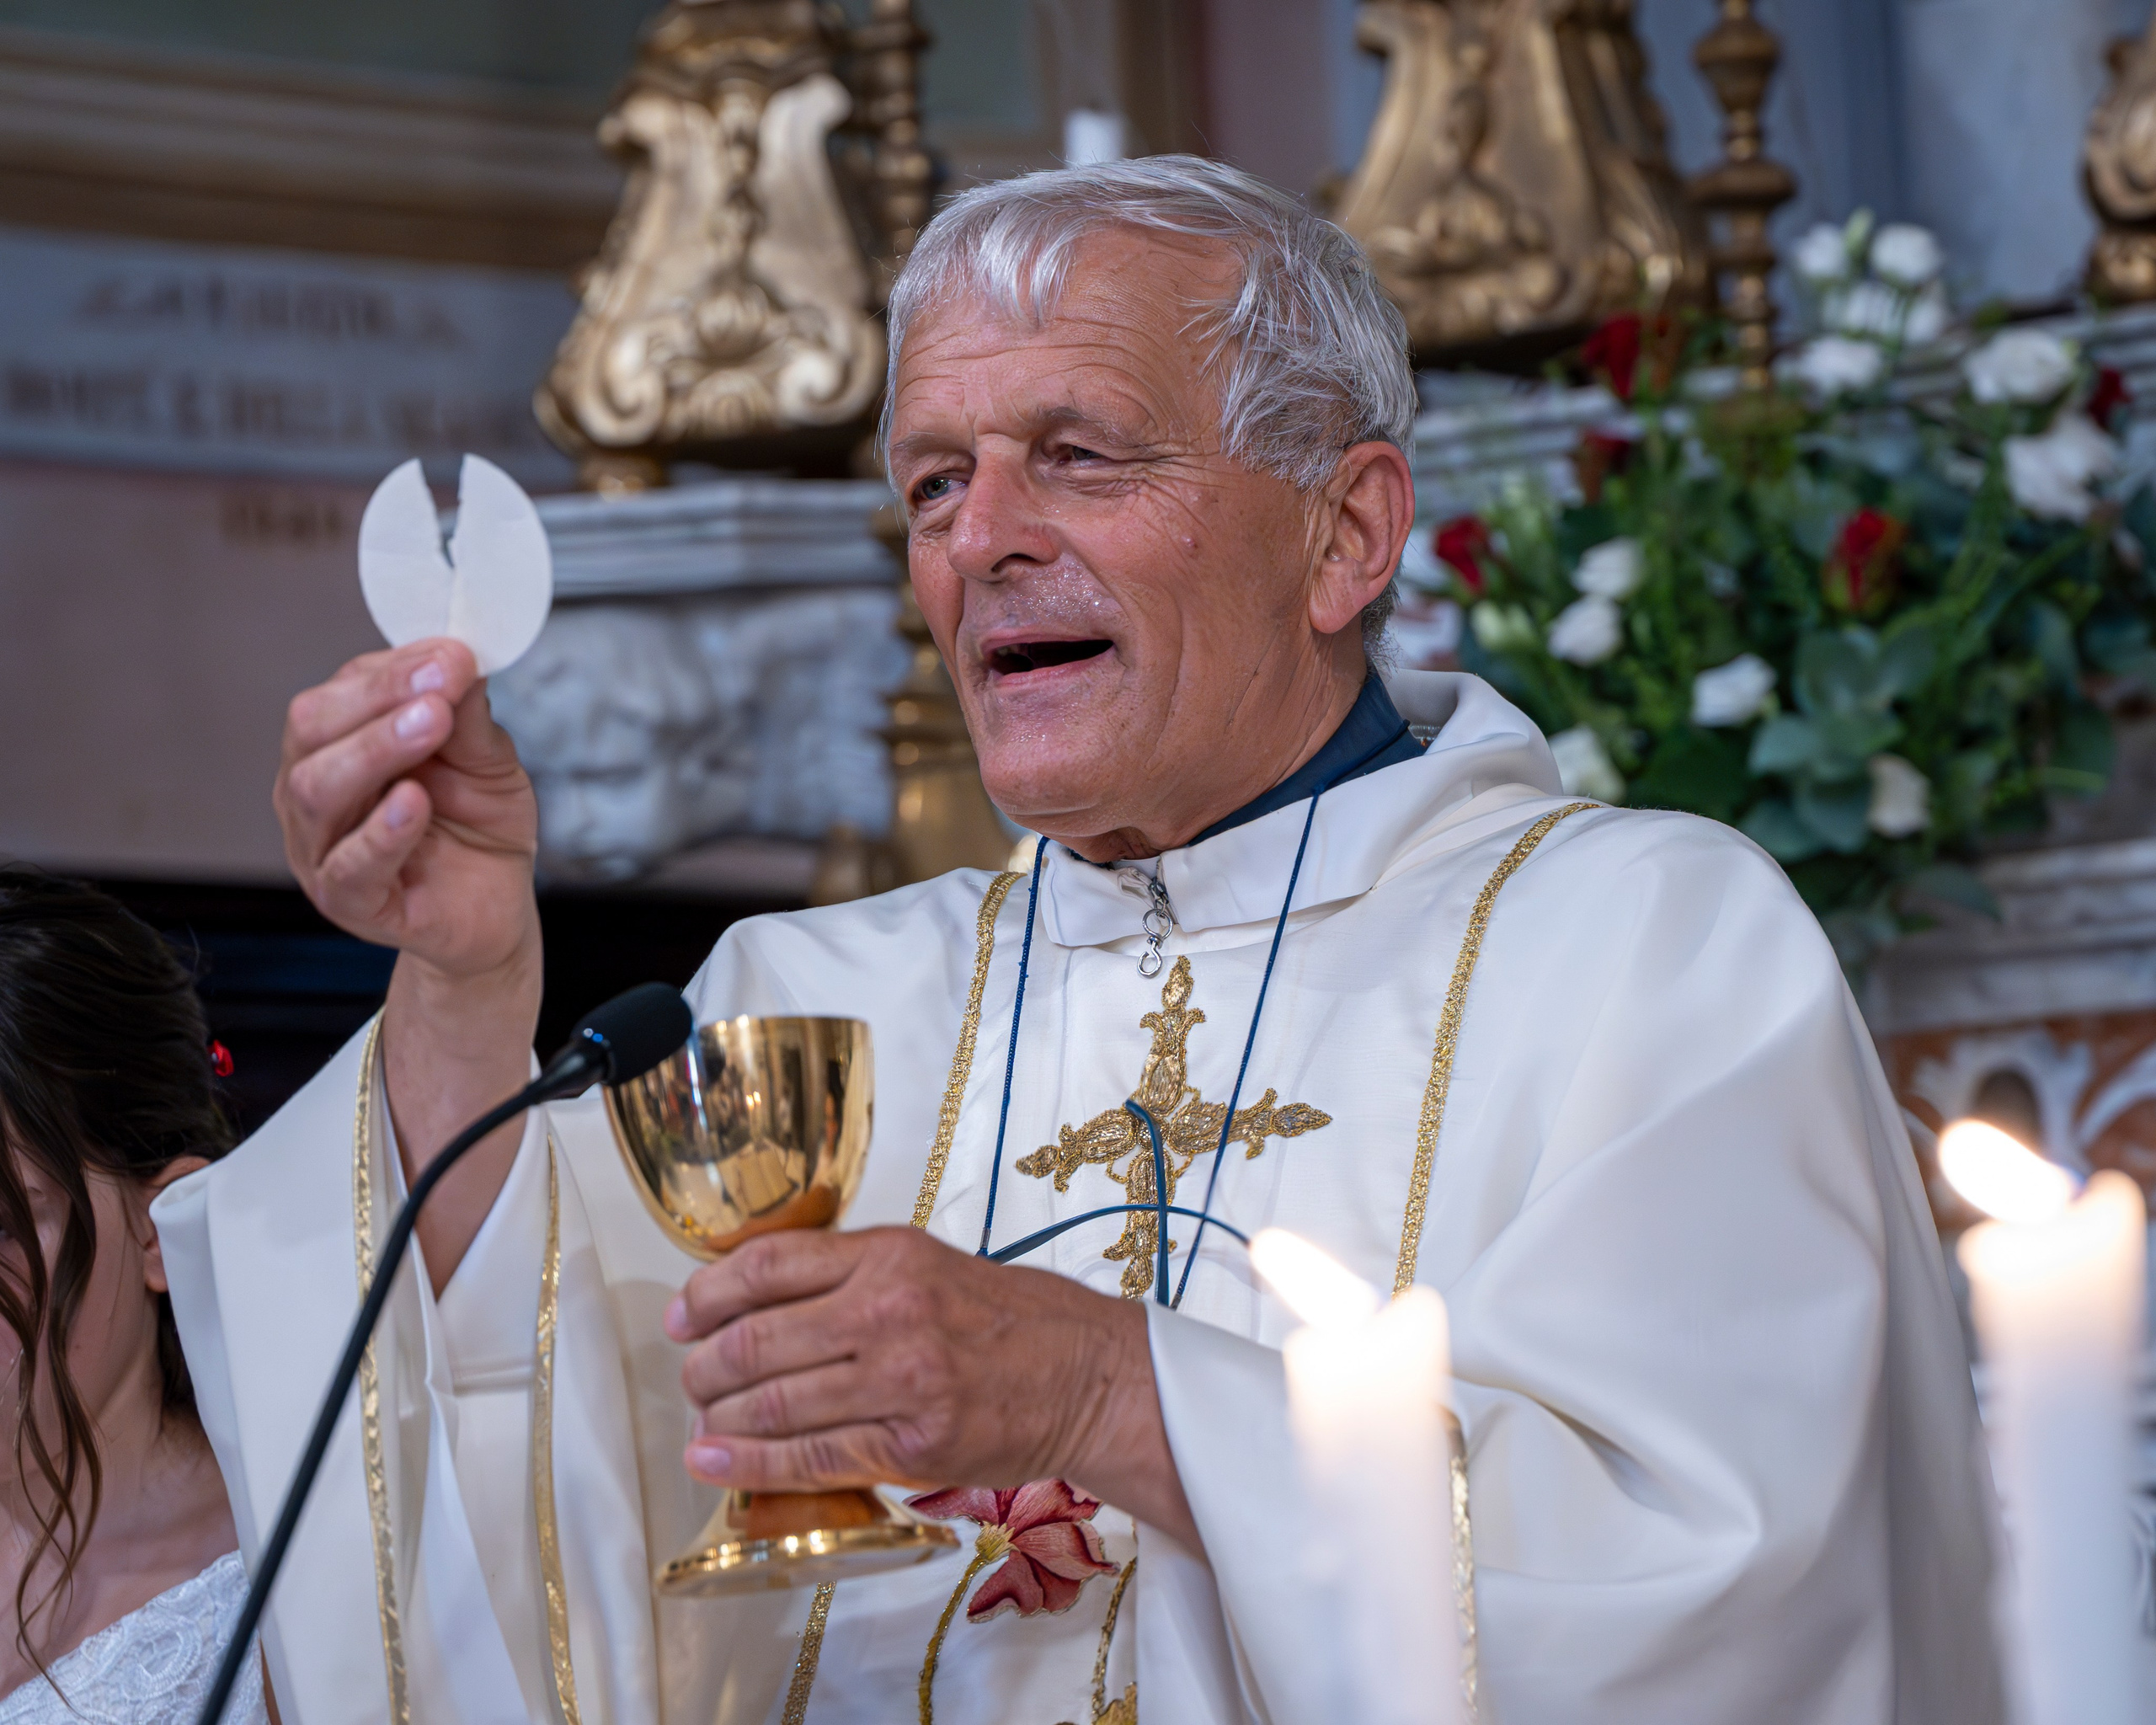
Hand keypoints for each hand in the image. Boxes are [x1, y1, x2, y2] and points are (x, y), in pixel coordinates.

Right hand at [274, 638, 537, 983]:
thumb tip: (460, 658)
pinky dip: (379, 831)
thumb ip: (467, 717)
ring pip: (317, 789)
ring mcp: (321, 847)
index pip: (344, 690)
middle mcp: (314, 789)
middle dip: (377, 699)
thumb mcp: (487, 761)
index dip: (396, 668)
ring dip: (375, 749)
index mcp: (340, 743)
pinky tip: (412, 802)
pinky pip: (348, 865)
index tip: (452, 655)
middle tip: (438, 685)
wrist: (495, 908)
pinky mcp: (347, 901)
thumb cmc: (478, 827)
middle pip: (313, 730)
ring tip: (430, 725)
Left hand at [669, 1228, 1197, 1544]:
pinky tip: (717, 1464)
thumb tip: (758, 1302)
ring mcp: (901, 1378)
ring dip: (720, 1421)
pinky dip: (753, 1464)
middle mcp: (889, 1308)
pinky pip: (813, 1456)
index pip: (768, 1265)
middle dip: (704, 1368)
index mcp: (887, 1255)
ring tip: (700, 1428)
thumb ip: (850, 1275)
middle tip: (690, 1381)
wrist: (1088, 1374)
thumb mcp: (927, 1264)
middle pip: (758, 1339)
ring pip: (776, 1403)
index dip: (707, 1294)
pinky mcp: (915, 1442)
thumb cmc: (1009, 1321)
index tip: (681, 1316)